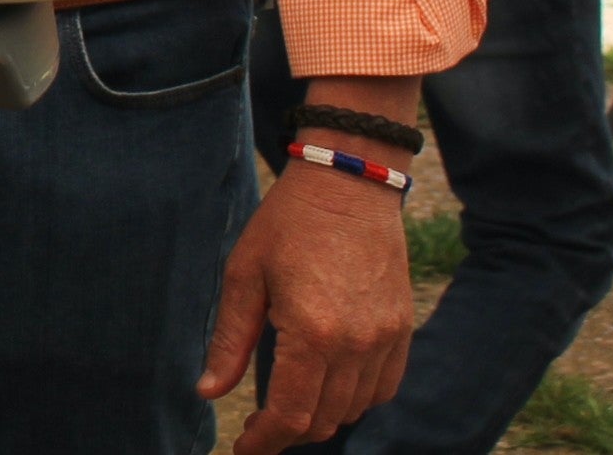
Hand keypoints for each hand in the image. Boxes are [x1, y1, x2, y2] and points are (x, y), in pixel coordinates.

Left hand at [199, 159, 413, 453]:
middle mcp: (356, 344)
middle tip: (259, 428)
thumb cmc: (286, 224)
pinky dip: (355, 398)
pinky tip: (328, 383)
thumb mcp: (243, 276)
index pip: (292, 414)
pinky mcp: (403, 329)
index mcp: (312, 332)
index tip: (244, 448)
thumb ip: (229, 341)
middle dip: (288, 432)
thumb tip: (208, 391)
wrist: (347, 184)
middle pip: (324, 419)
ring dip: (321, 415)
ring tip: (289, 403)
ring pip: (355, 408)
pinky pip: (383, 387)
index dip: (265, 441)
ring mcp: (387, 339)